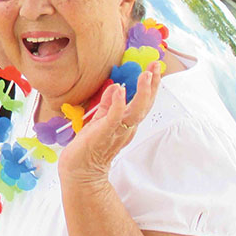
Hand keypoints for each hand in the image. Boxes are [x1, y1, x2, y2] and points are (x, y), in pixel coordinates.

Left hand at [57, 66, 161, 188]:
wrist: (79, 170)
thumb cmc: (89, 146)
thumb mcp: (100, 120)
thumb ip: (108, 104)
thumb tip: (116, 87)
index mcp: (126, 123)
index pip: (143, 103)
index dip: (150, 86)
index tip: (154, 68)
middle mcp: (126, 127)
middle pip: (145, 105)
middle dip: (152, 84)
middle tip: (156, 65)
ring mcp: (116, 131)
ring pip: (136, 111)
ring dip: (142, 92)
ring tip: (146, 74)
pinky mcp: (103, 134)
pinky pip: (114, 118)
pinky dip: (118, 104)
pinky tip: (121, 90)